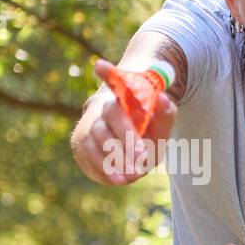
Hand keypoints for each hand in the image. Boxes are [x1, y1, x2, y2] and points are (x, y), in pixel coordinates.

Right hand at [72, 59, 177, 185]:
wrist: (131, 142)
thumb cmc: (148, 130)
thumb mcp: (162, 125)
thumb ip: (165, 113)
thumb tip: (162, 97)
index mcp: (122, 100)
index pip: (114, 83)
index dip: (108, 74)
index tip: (101, 65)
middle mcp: (100, 110)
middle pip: (107, 120)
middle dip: (124, 139)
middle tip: (141, 157)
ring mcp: (87, 127)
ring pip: (93, 141)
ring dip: (111, 159)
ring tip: (132, 176)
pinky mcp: (80, 145)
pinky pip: (85, 157)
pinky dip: (101, 170)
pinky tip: (119, 179)